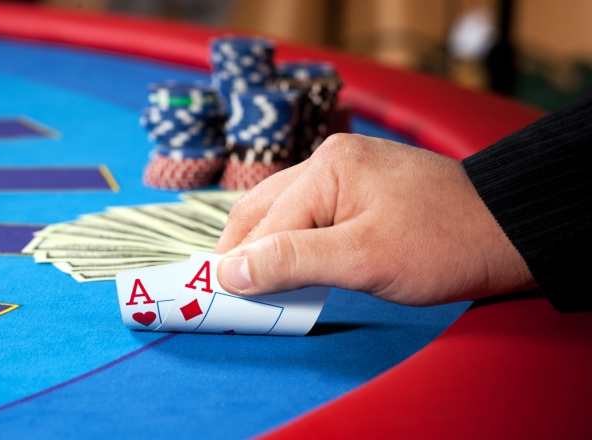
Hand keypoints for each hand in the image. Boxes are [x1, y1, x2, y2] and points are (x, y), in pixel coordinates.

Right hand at [215, 134, 536, 305]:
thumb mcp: (363, 259)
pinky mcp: (360, 186)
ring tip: (253, 286)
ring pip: (283, 210)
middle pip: (264, 209)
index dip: (239, 267)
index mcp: (328, 167)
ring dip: (266, 247)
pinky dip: (293, 240)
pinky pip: (309, 213)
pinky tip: (289, 264)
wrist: (508, 231)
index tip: (218, 303)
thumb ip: (292, 261)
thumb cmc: (444, 244)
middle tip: (226, 295)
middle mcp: (329, 159)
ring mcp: (346, 170)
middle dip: (242, 253)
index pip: (265, 224)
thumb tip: (228, 272)